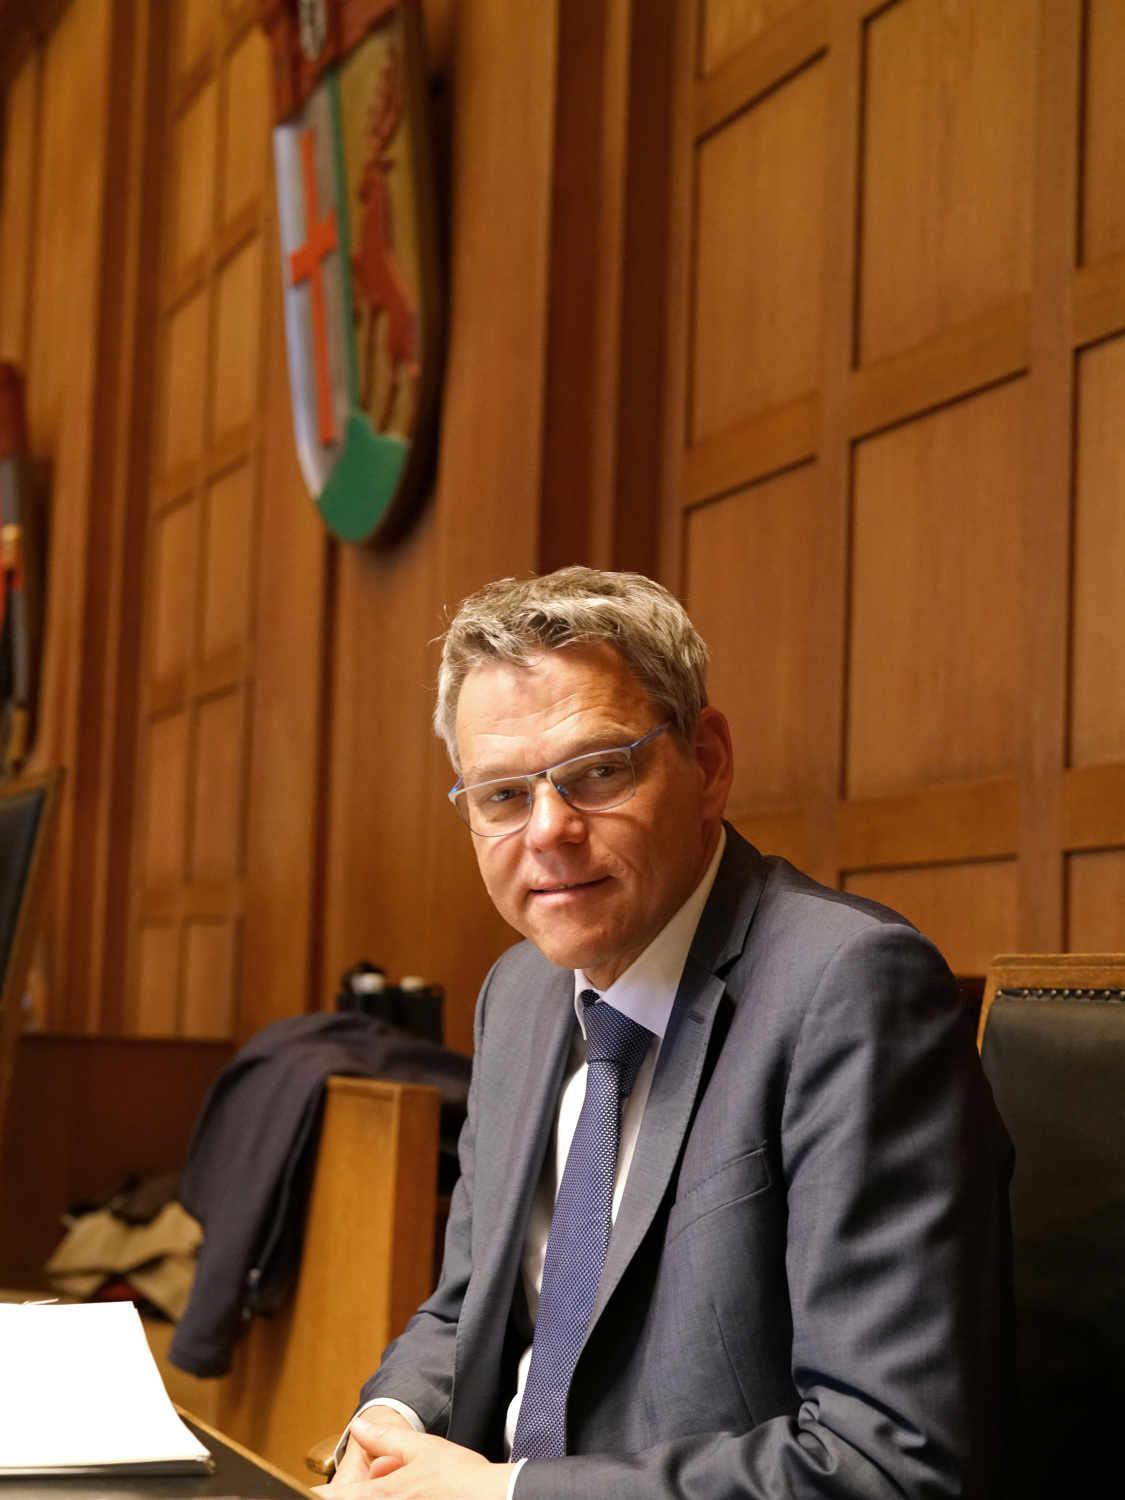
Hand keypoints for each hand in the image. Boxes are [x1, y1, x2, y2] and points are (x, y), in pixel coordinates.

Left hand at [314, 1412, 513, 1498]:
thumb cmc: (461, 1481)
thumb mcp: (423, 1449)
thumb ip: (387, 1439)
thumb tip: (361, 1426)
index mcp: (380, 1494)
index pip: (334, 1498)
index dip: (318, 1494)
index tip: (305, 1490)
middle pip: (354, 1498)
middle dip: (355, 1488)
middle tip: (372, 1477)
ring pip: (373, 1499)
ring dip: (376, 1489)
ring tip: (415, 1480)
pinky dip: (399, 1494)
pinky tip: (418, 1488)